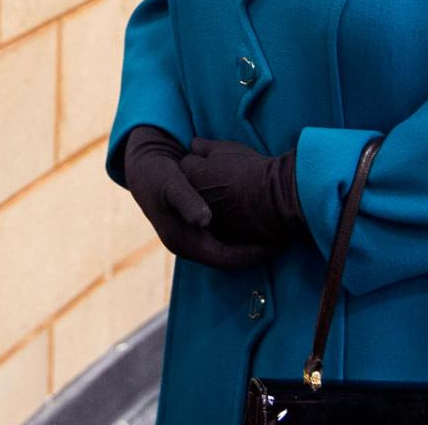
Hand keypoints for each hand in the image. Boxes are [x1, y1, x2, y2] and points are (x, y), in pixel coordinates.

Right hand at [120, 128, 281, 271]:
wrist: (141, 167)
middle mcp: (189, 246)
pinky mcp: (197, 229)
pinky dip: (244, 232)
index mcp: (183, 241)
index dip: (254, 254)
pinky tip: (260, 221)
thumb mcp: (170, 183)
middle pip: (231, 258)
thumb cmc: (157, 173)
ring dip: (252, 242)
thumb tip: (204, 221)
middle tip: (286, 237)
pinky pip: (226, 238)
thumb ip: (186, 200)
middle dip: (258, 250)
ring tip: (279, 231)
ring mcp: (192, 238)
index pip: (226, 259)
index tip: (279, 243)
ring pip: (230, 249)